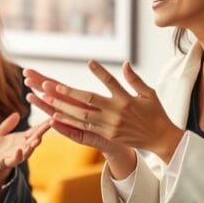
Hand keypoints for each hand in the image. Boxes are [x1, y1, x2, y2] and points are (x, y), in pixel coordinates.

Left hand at [0, 113, 50, 191]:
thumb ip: (7, 124)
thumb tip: (16, 114)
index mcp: (20, 139)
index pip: (34, 131)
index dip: (43, 125)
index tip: (52, 118)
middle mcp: (21, 147)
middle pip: (33, 139)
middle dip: (41, 132)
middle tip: (50, 125)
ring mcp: (15, 155)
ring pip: (27, 151)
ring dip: (32, 146)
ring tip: (38, 138)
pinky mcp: (6, 163)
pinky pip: (14, 160)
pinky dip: (18, 156)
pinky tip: (20, 150)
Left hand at [24, 61, 183, 162]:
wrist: (160, 139)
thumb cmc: (155, 113)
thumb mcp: (148, 93)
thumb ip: (134, 79)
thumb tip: (124, 64)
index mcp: (125, 100)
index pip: (107, 84)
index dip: (97, 73)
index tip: (87, 63)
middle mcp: (114, 113)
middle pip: (86, 101)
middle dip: (64, 92)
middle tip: (45, 83)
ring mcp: (108, 126)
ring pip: (79, 116)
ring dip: (60, 106)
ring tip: (43, 97)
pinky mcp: (105, 135)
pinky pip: (82, 129)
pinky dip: (67, 123)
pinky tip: (54, 116)